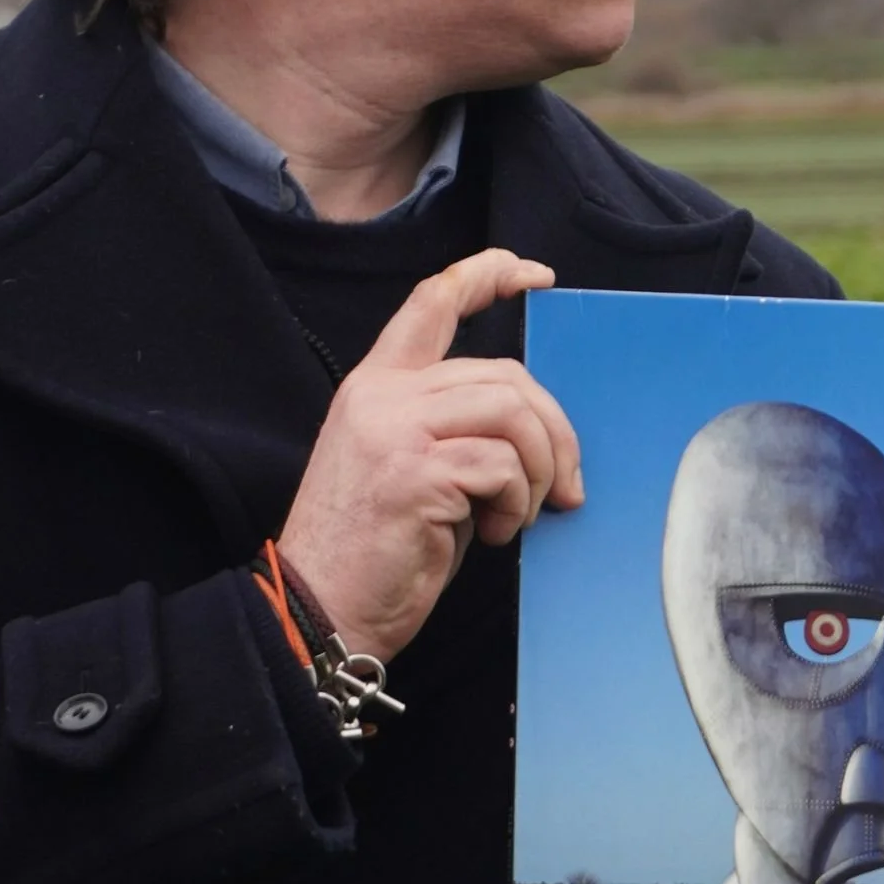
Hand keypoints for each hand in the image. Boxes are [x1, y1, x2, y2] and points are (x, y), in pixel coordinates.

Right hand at [276, 249, 581, 659]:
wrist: (321, 610)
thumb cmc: (376, 551)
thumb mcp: (411, 466)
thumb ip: (456, 427)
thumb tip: (538, 425)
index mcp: (376, 385)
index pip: (433, 301)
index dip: (488, 274)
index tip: (534, 273)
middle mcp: (381, 394)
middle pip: (504, 372)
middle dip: (554, 429)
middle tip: (563, 486)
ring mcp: (395, 429)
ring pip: (513, 412)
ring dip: (539, 470)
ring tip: (521, 513)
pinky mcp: (415, 472)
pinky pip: (503, 464)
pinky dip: (516, 503)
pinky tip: (492, 532)